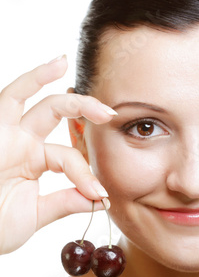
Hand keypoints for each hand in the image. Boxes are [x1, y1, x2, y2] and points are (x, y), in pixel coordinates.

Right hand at [0, 55, 116, 253]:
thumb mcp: (38, 214)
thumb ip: (67, 202)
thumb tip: (100, 199)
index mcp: (33, 161)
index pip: (68, 156)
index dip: (86, 173)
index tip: (100, 194)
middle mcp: (21, 143)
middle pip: (54, 113)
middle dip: (83, 108)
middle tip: (110, 112)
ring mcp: (7, 136)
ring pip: (31, 99)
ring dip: (49, 79)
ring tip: (67, 63)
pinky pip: (10, 98)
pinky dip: (31, 81)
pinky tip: (55, 66)